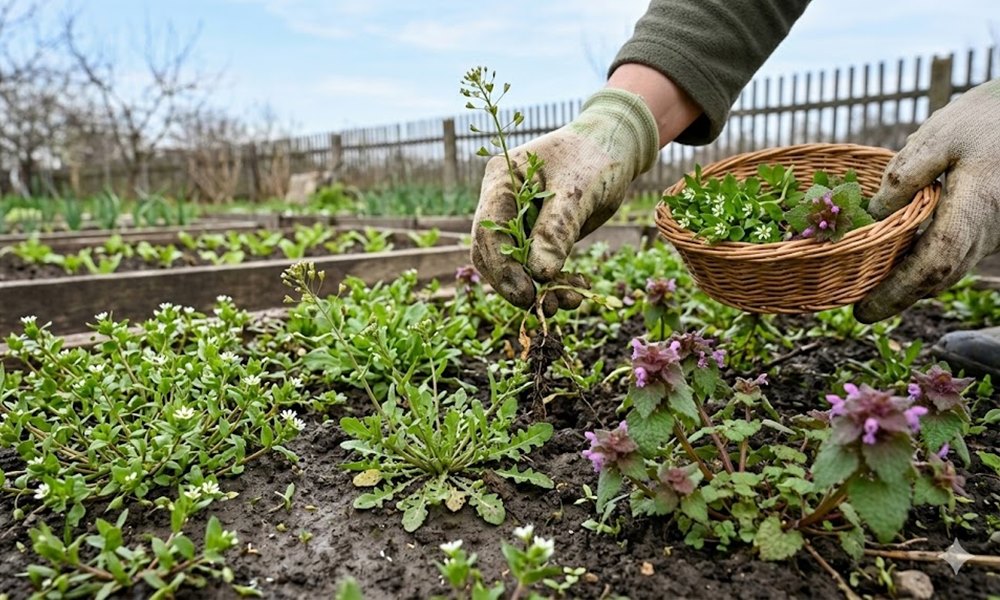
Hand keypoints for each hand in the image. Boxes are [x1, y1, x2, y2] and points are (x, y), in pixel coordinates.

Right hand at [471, 88, 658, 312]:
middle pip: (492, 254)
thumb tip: (539, 273)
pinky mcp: (537, 236)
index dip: (502, 266)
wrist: (616, 147)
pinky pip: (536, 266)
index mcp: (501, 180)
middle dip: (516, 284)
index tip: (527, 293)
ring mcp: (518, 221)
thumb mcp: (578, 190)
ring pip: (514, 266)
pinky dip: (553, 283)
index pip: (488, 230)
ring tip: (570, 301)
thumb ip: (556, 229)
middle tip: (546, 306)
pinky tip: (576, 290)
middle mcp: (502, 202)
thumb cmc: (595, 157)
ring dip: (538, 289)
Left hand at [854, 79, 999, 322]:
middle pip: (939, 278)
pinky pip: (958, 256)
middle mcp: (987, 231)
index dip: (897, 292)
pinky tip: (901, 262)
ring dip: (914, 285)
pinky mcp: (992, 228)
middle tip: (862, 310)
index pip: (932, 263)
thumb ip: (906, 175)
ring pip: (950, 271)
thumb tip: (877, 212)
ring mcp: (993, 233)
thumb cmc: (987, 119)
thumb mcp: (941, 136)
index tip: (864, 312)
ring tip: (875, 291)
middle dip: (900, 298)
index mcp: (973, 208)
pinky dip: (928, 266)